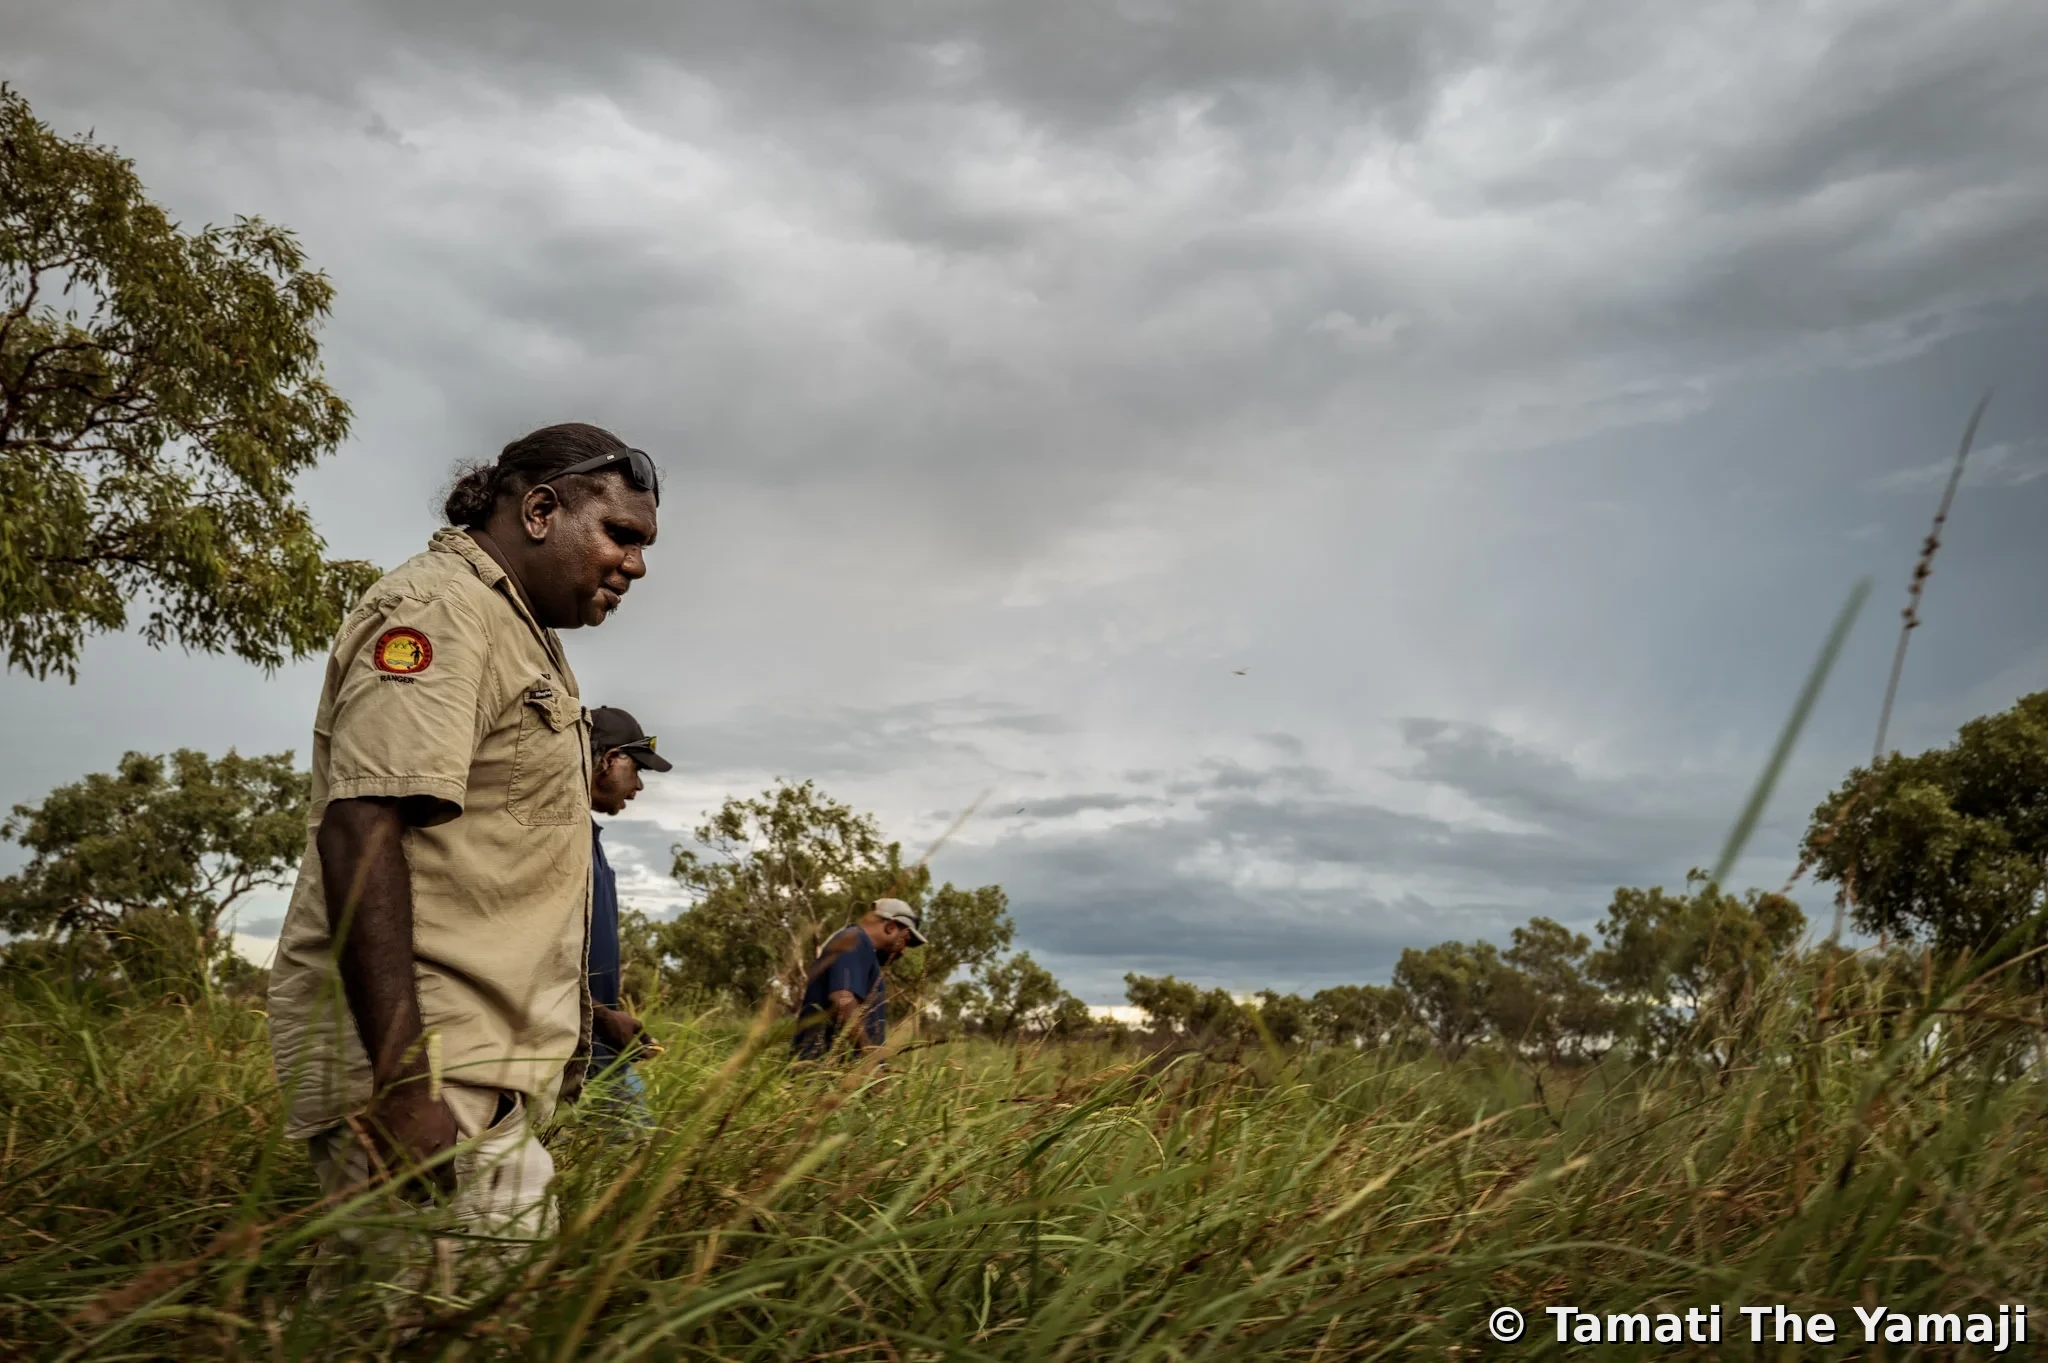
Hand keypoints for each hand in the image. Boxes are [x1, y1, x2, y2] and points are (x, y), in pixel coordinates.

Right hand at [360, 1083, 459, 1199]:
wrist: (404, 1091)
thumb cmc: (431, 1104)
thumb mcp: (450, 1127)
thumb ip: (447, 1150)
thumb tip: (444, 1163)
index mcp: (441, 1161)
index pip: (446, 1190)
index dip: (445, 1195)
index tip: (442, 1198)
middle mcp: (419, 1169)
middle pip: (420, 1196)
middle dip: (422, 1195)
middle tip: (421, 1190)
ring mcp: (397, 1167)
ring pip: (399, 1194)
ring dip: (403, 1192)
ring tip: (404, 1186)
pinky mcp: (376, 1162)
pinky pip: (376, 1187)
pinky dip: (381, 1189)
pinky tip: (385, 1187)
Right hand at [593, 1003, 655, 1058]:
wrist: (601, 1020)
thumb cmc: (620, 1020)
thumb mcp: (636, 1025)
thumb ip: (645, 1036)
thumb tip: (655, 1042)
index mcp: (631, 1048)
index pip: (645, 1056)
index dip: (653, 1053)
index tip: (659, 1049)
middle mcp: (624, 1053)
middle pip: (638, 1057)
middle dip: (646, 1052)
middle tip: (651, 1045)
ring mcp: (617, 1053)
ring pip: (631, 1056)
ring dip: (638, 1051)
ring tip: (643, 1042)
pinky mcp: (612, 1050)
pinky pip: (624, 1053)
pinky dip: (630, 1049)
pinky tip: (633, 1041)